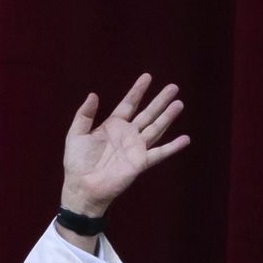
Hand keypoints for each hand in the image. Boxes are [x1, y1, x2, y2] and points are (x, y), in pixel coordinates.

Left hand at [61, 73, 189, 216]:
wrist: (82, 186)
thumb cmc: (77, 162)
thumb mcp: (76, 135)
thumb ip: (84, 115)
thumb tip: (93, 94)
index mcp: (112, 126)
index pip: (128, 104)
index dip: (137, 91)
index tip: (147, 76)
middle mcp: (127, 135)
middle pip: (147, 114)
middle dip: (160, 100)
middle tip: (173, 87)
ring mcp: (135, 148)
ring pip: (156, 128)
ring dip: (168, 117)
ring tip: (179, 104)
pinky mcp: (140, 162)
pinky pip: (159, 153)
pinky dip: (173, 147)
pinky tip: (185, 139)